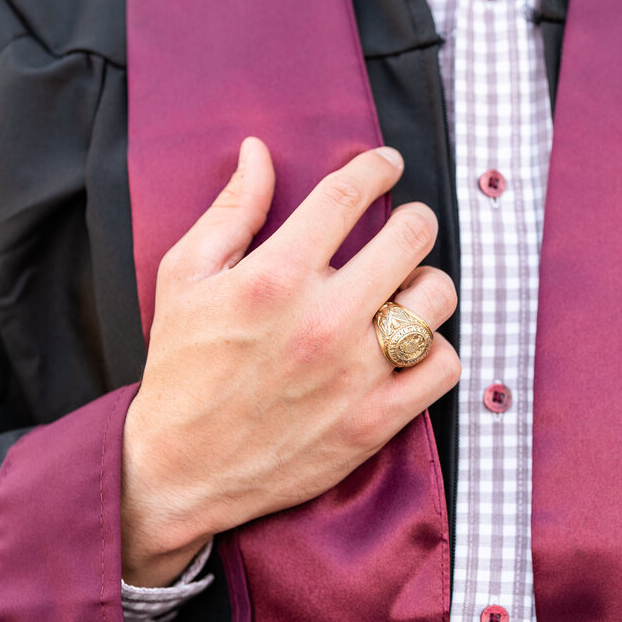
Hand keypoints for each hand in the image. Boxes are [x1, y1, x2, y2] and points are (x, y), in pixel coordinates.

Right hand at [120, 138, 459, 584]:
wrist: (178, 470)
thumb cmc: (181, 368)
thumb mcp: (185, 277)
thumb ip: (231, 210)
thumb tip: (259, 151)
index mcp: (274, 276)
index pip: (349, 194)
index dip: (377, 167)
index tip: (386, 164)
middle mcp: (322, 320)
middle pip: (412, 236)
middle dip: (413, 219)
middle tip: (404, 226)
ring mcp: (355, 373)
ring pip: (436, 299)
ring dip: (425, 286)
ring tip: (403, 291)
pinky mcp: (375, 421)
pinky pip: (443, 365)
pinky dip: (434, 350)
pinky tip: (408, 346)